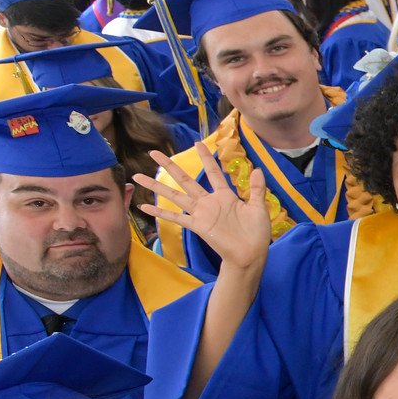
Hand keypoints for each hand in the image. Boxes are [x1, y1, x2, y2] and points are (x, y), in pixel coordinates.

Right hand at [134, 147, 272, 271]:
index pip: (213, 172)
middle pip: (186, 179)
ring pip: (175, 196)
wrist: (251, 255)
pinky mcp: (198, 226)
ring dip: (157, 186)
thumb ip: (257, 189)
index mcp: (225, 196)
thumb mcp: (259, 208)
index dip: (205, 158)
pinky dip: (160, 213)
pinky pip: (176, 218)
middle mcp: (209, 202)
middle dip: (170, 166)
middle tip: (154, 153)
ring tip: (138, 176)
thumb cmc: (256, 234)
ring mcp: (201, 214)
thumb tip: (258, 169)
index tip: (197, 143)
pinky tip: (144, 206)